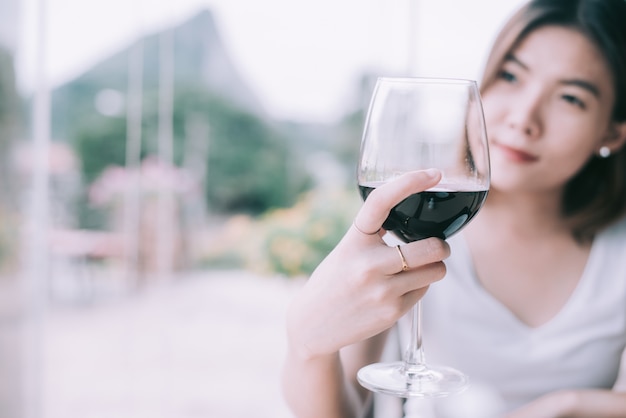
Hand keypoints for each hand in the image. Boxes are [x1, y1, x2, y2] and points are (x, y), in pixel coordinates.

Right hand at [286, 170, 450, 359]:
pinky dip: (420, 286)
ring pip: (436, 270)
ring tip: (419, 268)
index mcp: (354, 240)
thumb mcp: (346, 249)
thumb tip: (414, 216)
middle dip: (442, 246)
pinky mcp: (391, 312)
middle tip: (437, 245)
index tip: (434, 174)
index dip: (410, 182)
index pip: (381, 201)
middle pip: (431, 247)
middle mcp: (367, 263)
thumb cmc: (333, 281)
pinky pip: (425, 291)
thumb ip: (374, 234)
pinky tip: (401, 288)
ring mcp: (381, 290)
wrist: (312, 325)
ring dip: (435, 267)